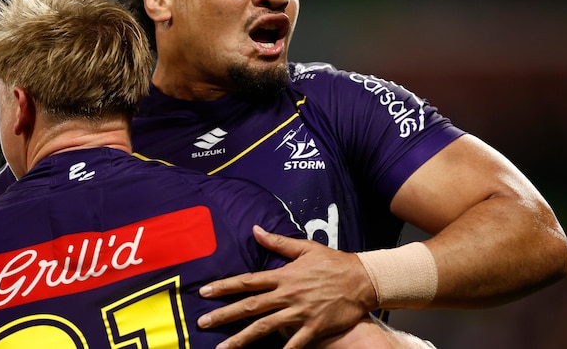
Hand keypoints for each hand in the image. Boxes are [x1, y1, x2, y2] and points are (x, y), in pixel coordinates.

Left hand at [197, 225, 377, 348]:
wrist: (363, 280)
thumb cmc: (334, 262)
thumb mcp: (305, 248)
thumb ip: (278, 242)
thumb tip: (255, 229)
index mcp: (283, 276)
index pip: (247, 281)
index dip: (224, 286)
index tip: (204, 292)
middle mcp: (287, 295)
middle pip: (249, 306)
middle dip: (224, 315)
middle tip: (202, 322)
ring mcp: (299, 313)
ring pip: (264, 328)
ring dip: (241, 339)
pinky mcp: (313, 328)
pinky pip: (293, 344)